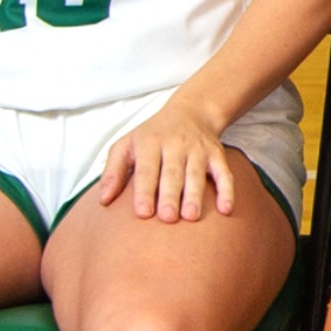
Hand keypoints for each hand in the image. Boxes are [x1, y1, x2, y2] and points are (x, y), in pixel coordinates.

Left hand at [95, 99, 242, 224]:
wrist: (191, 111)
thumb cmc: (151, 136)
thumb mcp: (126, 145)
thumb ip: (113, 171)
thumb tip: (103, 201)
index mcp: (149, 142)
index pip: (146, 169)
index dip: (145, 191)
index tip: (143, 213)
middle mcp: (174, 144)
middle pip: (172, 172)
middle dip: (171, 195)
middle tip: (168, 218)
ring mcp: (198, 149)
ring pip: (197, 174)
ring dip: (195, 195)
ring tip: (191, 216)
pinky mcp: (217, 155)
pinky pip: (224, 173)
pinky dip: (227, 190)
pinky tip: (226, 209)